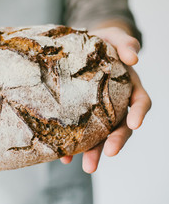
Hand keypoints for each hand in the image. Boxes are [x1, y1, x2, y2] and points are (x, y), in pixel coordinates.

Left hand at [60, 27, 151, 172]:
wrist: (78, 47)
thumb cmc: (100, 41)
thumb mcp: (113, 36)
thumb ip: (125, 41)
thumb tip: (135, 57)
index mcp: (128, 86)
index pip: (140, 102)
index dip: (139, 114)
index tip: (134, 124)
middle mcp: (116, 103)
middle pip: (121, 126)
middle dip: (116, 141)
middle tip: (108, 154)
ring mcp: (98, 112)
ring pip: (100, 135)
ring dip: (95, 151)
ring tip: (86, 167)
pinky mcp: (80, 116)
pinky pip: (78, 133)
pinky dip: (73, 146)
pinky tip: (64, 156)